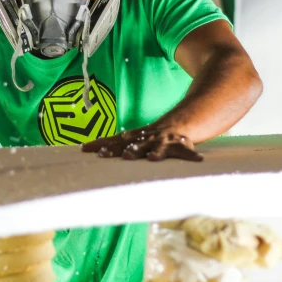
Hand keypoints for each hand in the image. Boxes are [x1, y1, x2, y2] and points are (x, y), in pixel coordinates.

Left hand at [81, 122, 202, 161]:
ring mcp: (164, 141)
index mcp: (135, 137)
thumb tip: (85, 148)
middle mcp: (148, 137)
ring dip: (155, 152)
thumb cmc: (152, 135)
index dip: (103, 144)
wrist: (180, 121)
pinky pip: (186, 151)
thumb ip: (113, 144)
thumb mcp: (133, 138)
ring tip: (152, 158)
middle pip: (135, 144)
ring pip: (159, 147)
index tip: (87, 149)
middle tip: (122, 156)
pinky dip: (191, 155)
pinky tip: (197, 160)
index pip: (115, 140)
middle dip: (129, 150)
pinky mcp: (180, 145)